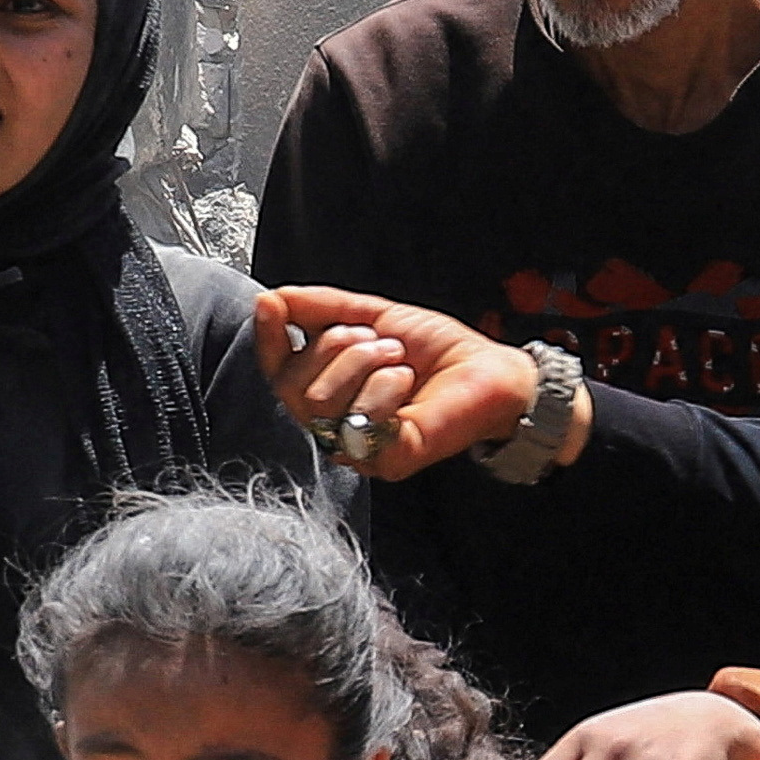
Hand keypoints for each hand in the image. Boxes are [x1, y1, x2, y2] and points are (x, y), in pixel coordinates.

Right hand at [253, 288, 541, 479]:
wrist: (490, 372)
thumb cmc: (439, 351)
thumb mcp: (374, 315)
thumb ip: (323, 308)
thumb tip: (274, 299)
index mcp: (330, 390)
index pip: (278, 372)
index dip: (268, 339)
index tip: (271, 304)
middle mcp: (336, 424)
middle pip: (291, 388)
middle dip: (332, 349)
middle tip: (378, 339)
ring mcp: (358, 448)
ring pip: (318, 401)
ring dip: (361, 363)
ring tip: (398, 357)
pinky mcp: (384, 460)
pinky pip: (357, 420)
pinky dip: (382, 388)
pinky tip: (406, 382)